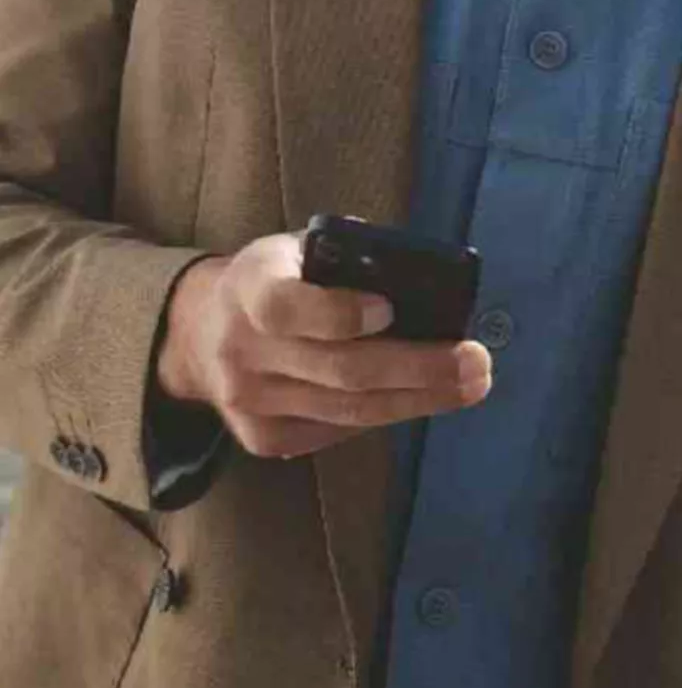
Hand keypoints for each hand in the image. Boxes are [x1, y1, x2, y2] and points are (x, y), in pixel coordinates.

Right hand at [154, 232, 492, 460]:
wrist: (200, 333)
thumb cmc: (277, 279)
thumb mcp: (298, 249)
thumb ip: (348, 257)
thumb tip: (425, 276)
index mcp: (249, 290)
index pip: (286, 308)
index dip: (340, 313)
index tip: (391, 310)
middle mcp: (242, 352)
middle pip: (340, 370)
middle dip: (418, 368)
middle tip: (475, 361)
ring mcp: (250, 402)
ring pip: (348, 409)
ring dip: (420, 399)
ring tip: (470, 385)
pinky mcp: (262, 438)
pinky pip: (338, 429)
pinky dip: (388, 412)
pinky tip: (425, 398)